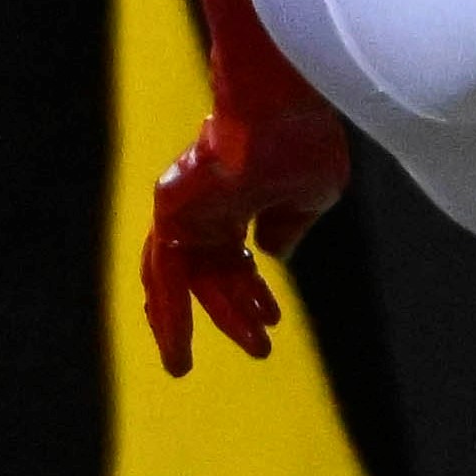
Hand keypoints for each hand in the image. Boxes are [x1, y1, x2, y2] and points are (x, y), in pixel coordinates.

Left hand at [141, 97, 348, 375]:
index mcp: (241, 198)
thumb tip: (270, 255)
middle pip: (209, 272)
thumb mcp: (314, 193)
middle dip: (231, 313)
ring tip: (180, 369)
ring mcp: (185, 207)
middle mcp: (208, 206)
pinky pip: (162, 270)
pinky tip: (175, 345)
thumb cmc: (302, 139)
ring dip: (179, 323)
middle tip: (258, 351)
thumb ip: (290, 225)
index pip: (237, 257)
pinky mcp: (169, 210)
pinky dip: (167, 309)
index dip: (252, 294)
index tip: (272, 323)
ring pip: (176, 277)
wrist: (278, 106)